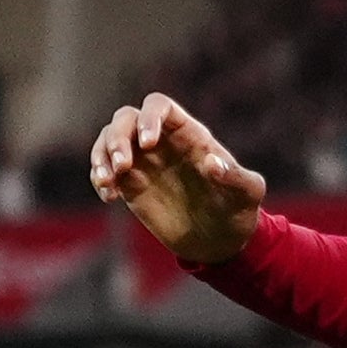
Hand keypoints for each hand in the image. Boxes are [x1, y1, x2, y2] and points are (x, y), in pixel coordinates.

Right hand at [87, 95, 267, 266]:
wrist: (220, 240)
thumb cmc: (239, 211)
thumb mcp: (247, 194)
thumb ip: (235, 177)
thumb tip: (213, 163)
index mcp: (190, 134)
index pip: (159, 106)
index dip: (149, 118)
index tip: (147, 144)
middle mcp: (163, 142)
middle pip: (126, 118)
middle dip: (117, 137)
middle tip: (122, 167)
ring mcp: (144, 162)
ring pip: (109, 139)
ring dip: (101, 155)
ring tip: (109, 182)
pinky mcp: (130, 184)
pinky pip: (105, 169)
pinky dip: (99, 178)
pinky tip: (110, 197)